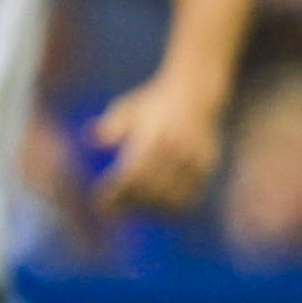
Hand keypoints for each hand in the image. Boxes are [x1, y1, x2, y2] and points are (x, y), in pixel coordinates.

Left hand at [87, 75, 226, 218]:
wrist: (195, 93)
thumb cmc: (153, 103)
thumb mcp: (129, 108)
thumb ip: (112, 125)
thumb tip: (93, 140)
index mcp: (157, 134)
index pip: (133, 173)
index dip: (115, 192)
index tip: (99, 202)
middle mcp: (179, 149)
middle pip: (150, 189)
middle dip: (128, 203)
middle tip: (111, 209)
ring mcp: (195, 159)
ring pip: (170, 197)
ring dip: (149, 208)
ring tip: (133, 208)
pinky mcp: (207, 167)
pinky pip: (189, 197)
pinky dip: (172, 207)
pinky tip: (156, 208)